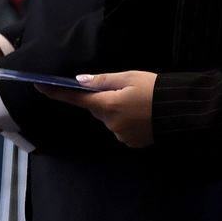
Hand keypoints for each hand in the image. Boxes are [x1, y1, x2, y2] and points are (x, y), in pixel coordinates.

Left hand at [36, 70, 155, 146]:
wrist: (181, 111)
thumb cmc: (155, 89)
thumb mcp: (130, 77)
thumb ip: (103, 80)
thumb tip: (80, 81)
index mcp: (108, 104)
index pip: (76, 99)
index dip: (57, 93)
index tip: (40, 86)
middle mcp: (110, 123)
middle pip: (96, 109)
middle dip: (103, 99)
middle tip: (122, 89)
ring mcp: (120, 135)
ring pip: (109, 119)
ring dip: (116, 110)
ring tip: (138, 102)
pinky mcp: (131, 143)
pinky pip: (121, 129)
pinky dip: (126, 121)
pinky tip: (142, 115)